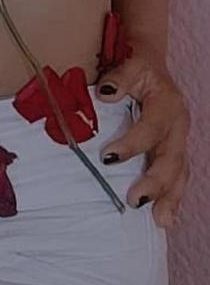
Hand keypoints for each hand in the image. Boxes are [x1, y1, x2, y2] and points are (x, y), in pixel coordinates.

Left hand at [96, 44, 190, 227]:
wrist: (152, 65)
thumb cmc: (138, 67)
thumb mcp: (130, 64)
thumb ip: (119, 78)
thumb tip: (105, 94)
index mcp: (167, 104)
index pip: (152, 128)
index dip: (132, 144)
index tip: (107, 158)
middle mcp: (178, 125)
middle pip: (172, 157)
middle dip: (156, 181)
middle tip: (135, 200)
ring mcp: (179, 140)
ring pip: (180, 172)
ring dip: (170, 197)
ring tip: (160, 220)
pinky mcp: (175, 151)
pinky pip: (178, 177)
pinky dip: (172, 198)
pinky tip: (165, 218)